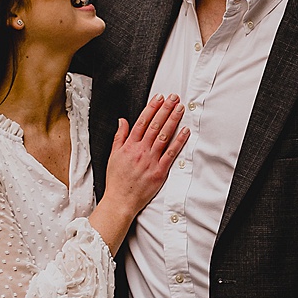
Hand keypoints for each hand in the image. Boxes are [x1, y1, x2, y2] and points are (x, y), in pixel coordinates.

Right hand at [88, 95, 189, 251]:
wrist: (121, 200)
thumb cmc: (117, 180)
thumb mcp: (113, 155)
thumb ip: (119, 137)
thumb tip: (122, 121)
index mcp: (129, 145)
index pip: (142, 122)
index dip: (152, 108)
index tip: (159, 98)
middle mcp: (140, 150)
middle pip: (155, 125)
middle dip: (165, 109)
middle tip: (174, 98)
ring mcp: (151, 160)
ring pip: (164, 136)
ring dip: (173, 120)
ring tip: (180, 108)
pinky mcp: (160, 171)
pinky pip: (171, 153)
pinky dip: (179, 141)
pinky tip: (185, 131)